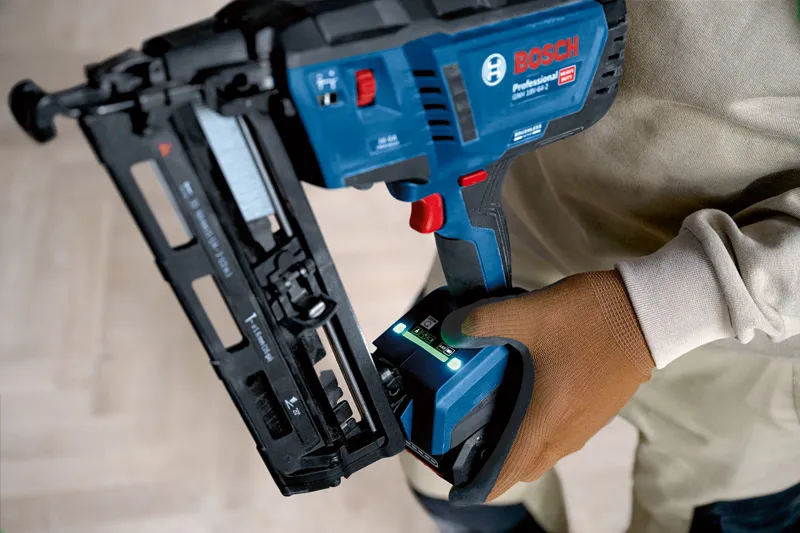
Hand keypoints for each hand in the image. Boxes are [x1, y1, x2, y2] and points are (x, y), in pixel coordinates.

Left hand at [442, 270, 654, 503]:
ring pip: (543, 453)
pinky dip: (537, 434)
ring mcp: (585, 424)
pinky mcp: (597, 410)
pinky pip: (560, 437)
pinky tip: (524, 401)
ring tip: (490, 422)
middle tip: (466, 447)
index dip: (479, 485)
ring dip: (517, 450)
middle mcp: (566, 433)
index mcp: (545, 420)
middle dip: (495, 467)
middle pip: (524, 467)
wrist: (649, 313)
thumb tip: (449, 330)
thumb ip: (484, 321)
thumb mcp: (530, 313)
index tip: (457, 485)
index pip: (508, 472)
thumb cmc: (590, 319)